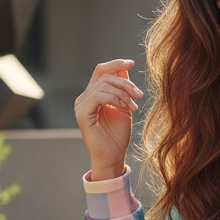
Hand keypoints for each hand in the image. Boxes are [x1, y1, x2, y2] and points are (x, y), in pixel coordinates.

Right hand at [74, 59, 144, 180]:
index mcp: (93, 95)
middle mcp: (84, 97)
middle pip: (104, 75)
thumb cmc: (118, 136)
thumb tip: (124, 68)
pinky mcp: (82, 113)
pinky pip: (98, 96)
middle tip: (138, 95)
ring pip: (103, 85)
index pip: (101, 71)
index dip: (115, 64)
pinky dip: (114, 99)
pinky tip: (124, 108)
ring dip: (123, 93)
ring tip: (133, 106)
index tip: (131, 62)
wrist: (113, 156)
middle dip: (125, 82)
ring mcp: (81, 105)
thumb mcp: (123, 107)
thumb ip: (122, 89)